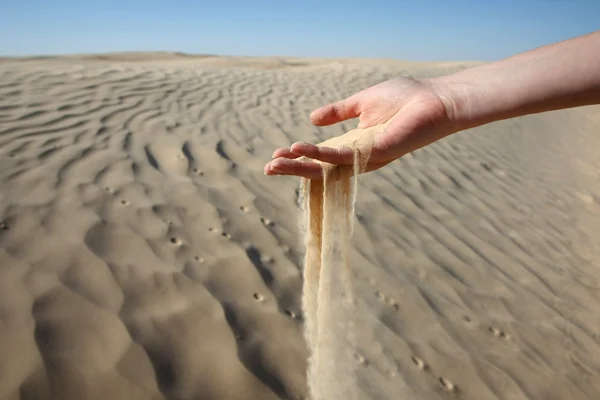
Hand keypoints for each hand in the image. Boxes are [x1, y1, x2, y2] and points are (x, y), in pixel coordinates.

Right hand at [264, 76, 455, 178]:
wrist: (436, 99)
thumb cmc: (406, 99)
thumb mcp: (362, 103)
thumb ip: (338, 112)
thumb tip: (312, 118)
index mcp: (353, 144)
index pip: (320, 155)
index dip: (298, 157)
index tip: (275, 155)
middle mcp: (358, 156)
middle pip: (320, 168)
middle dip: (294, 169)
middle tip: (268, 169)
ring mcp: (367, 157)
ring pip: (328, 167)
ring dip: (301, 165)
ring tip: (276, 162)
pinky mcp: (377, 152)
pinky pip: (344, 156)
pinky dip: (321, 154)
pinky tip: (301, 149)